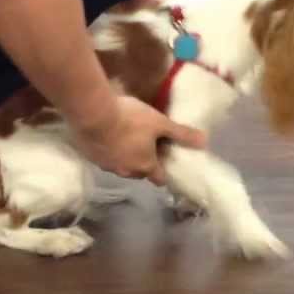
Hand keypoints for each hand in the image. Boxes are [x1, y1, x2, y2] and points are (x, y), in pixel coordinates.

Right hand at [74, 96, 205, 184]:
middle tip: (147, 144)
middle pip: (139, 172)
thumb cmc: (131, 120)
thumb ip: (181, 133)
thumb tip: (204, 142)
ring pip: (119, 165)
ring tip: (125, 137)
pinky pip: (103, 156)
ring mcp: (105, 165)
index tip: (165, 161)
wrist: (92, 115)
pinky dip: (107, 149)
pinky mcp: (89, 156)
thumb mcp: (160, 122)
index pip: (158, 179)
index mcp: (145, 166)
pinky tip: (106, 134)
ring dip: (123, 155)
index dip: (163, 171)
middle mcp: (125, 171)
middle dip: (143, 162)